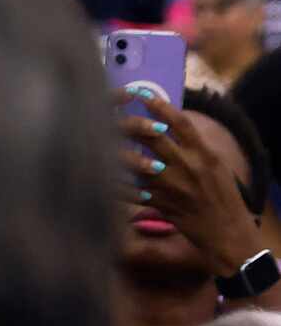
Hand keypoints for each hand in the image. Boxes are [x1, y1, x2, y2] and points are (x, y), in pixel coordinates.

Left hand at [119, 86, 262, 278]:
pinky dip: (114, 181)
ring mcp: (172, 186)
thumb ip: (194, 146)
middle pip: (153, 138)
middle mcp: (188, 167)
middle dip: (131, 124)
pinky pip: (131, 190)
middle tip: (112, 113)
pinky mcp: (160, 203)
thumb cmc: (221, 195)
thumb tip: (169, 124)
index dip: (160, 106)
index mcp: (204, 154)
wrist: (226, 230)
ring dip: (117, 151)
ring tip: (100, 139)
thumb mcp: (215, 165)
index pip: (180, 123)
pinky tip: (98, 171)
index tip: (143, 94)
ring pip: (136, 163)